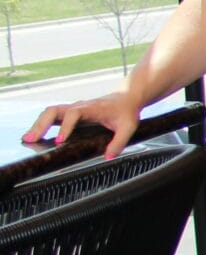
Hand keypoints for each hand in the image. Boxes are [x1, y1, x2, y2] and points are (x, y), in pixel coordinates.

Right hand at [26, 90, 144, 157]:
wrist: (126, 98)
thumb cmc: (126, 112)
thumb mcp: (128, 127)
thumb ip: (119, 142)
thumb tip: (108, 156)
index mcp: (91, 108)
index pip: (74, 114)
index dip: (66, 127)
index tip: (59, 141)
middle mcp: (78, 106)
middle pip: (54, 111)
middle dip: (42, 125)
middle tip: (31, 140)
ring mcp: (72, 109)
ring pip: (50, 112)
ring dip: (38, 124)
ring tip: (27, 139)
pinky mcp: (70, 112)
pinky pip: (52, 116)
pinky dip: (41, 124)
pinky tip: (34, 136)